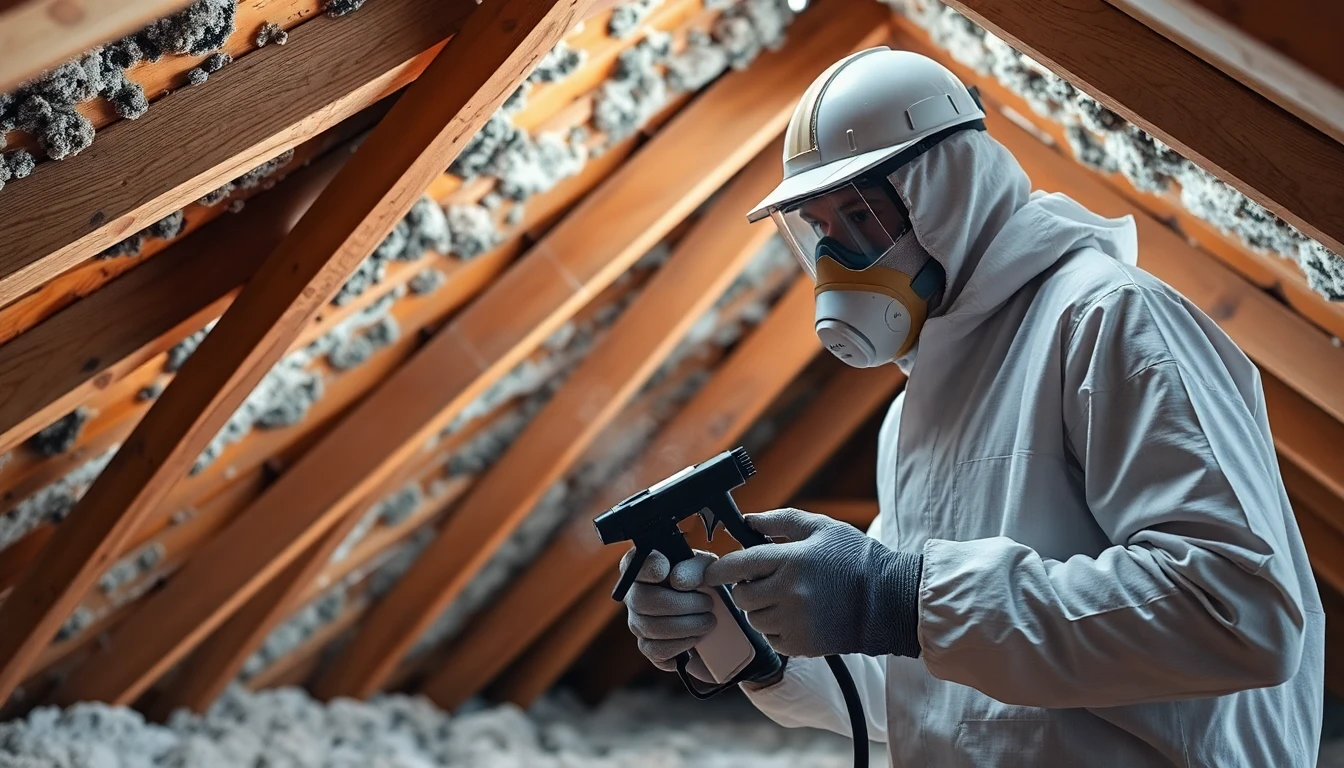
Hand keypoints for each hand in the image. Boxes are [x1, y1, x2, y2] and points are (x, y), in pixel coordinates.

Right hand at [619, 547, 717, 680]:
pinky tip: (696, 637)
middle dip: (680, 605)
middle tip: (707, 604)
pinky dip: (681, 645)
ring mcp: (637, 622)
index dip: (646, 568)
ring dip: (686, 626)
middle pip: (642, 601)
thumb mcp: (705, 567)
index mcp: (643, 567)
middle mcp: (633, 595)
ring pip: (650, 628)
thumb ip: (694, 568)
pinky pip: (657, 651)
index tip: (664, 571)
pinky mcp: (647, 646)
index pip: (632, 563)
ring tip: (708, 621)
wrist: (712, 611)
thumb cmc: (703, 581)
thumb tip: (678, 582)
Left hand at [704, 508, 922, 658]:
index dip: (718, 569)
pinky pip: (770, 638)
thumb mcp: (821, 528)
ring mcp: (795, 622)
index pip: (738, 565)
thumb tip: (747, 520)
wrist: (889, 601)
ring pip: (753, 618)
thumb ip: (780, 521)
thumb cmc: (856, 560)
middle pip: (741, 595)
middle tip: (764, 581)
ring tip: (784, 598)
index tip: (710, 572)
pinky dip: (774, 629)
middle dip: (746, 587)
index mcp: (791, 560)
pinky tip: (795, 616)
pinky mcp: (802, 645)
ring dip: (760, 609)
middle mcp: (789, 593)